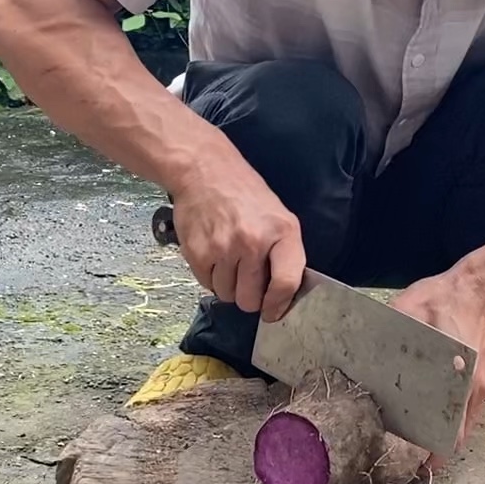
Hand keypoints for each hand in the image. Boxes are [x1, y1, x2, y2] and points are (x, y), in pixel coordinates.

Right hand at [170, 168, 305, 322]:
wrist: (204, 172)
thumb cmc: (244, 194)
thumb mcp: (279, 217)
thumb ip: (284, 255)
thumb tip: (282, 296)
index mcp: (282, 233)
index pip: (286, 284)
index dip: (279, 305)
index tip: (273, 311)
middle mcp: (253, 242)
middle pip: (251, 300)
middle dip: (249, 296)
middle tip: (246, 277)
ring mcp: (224, 249)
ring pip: (228, 296)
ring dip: (228, 285)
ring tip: (229, 259)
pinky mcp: (198, 254)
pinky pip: (207, 285)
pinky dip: (211, 277)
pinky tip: (214, 254)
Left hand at [388, 269, 484, 466]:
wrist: (480, 286)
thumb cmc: (442, 297)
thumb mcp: (409, 308)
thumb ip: (390, 332)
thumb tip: (363, 351)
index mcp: (463, 376)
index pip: (452, 429)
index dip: (436, 452)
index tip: (418, 466)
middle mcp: (477, 388)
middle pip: (459, 433)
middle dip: (437, 450)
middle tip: (410, 461)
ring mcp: (484, 386)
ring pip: (464, 423)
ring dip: (444, 435)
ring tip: (416, 445)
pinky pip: (467, 409)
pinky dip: (451, 418)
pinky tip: (430, 416)